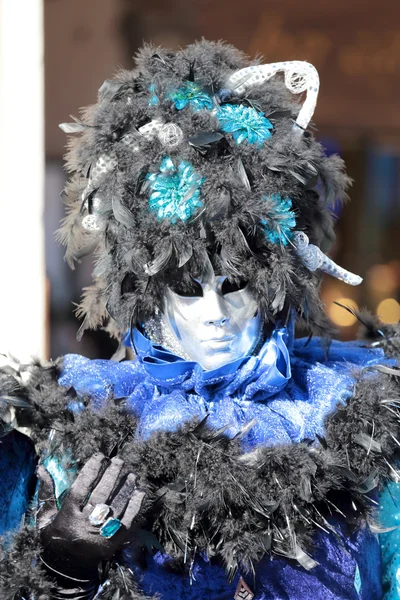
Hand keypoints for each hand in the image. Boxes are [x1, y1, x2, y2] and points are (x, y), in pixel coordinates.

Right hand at [37, 453, 144, 579]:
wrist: (65, 570)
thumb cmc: (54, 538)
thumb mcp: (44, 517)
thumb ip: (46, 492)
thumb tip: (41, 468)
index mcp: (68, 517)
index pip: (81, 488)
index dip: (91, 470)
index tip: (99, 456)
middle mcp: (85, 524)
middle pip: (101, 494)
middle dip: (111, 474)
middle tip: (119, 460)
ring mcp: (100, 534)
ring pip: (116, 505)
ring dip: (125, 488)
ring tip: (131, 475)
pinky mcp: (113, 542)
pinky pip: (127, 521)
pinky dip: (135, 506)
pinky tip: (139, 493)